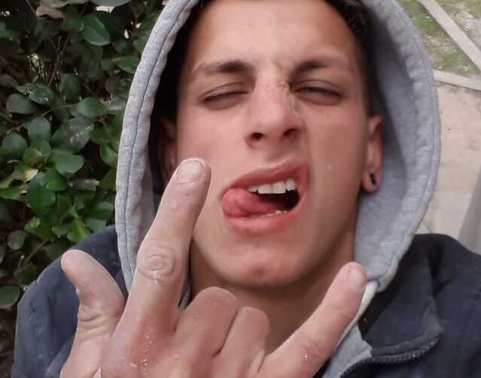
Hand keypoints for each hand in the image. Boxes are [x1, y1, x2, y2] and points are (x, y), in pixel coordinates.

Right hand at [60, 158, 366, 376]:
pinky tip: (357, 276)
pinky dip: (336, 311)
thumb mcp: (90, 377)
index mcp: (137, 347)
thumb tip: (77, 259)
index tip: (196, 169)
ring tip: (209, 376)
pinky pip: (311, 346)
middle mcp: (185, 361)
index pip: (159, 264)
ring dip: (236, 339)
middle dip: (204, 317)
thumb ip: (95, 318)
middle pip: (218, 298)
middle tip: (185, 357)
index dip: (177, 214)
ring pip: (253, 319)